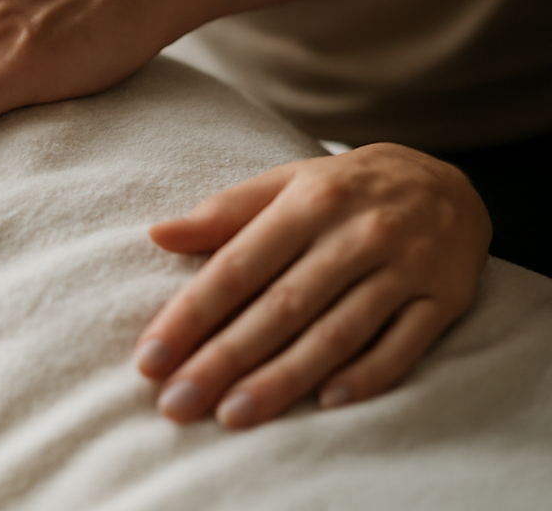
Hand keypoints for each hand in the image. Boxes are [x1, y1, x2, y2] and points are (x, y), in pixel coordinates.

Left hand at [135, 143, 490, 428]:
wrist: (445, 181)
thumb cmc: (343, 190)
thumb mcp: (285, 183)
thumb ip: (223, 213)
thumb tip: (158, 235)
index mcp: (307, 203)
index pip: (237, 267)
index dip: (190, 315)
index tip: (151, 360)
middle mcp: (355, 235)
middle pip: (281, 307)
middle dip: (224, 359)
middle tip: (178, 402)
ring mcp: (404, 268)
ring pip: (336, 333)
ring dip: (283, 379)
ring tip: (234, 414)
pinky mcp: (443, 299)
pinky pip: (402, 346)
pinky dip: (366, 376)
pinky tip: (324, 403)